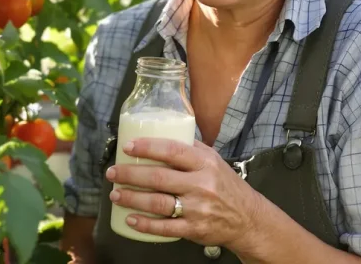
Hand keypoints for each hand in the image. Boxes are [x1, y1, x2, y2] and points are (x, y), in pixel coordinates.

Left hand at [104, 137, 263, 250]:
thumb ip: (191, 148)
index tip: (127, 146)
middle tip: (112, 172)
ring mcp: (198, 208)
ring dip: (132, 198)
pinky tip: (130, 219)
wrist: (248, 219)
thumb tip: (162, 132)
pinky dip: (145, 224)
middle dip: (130, 174)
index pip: (172, 150)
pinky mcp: (195, 229)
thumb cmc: (226, 185)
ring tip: (116, 194)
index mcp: (205, 163)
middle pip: (159, 177)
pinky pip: (165, 228)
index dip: (147, 147)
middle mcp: (201, 184)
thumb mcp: (214, 160)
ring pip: (158, 202)